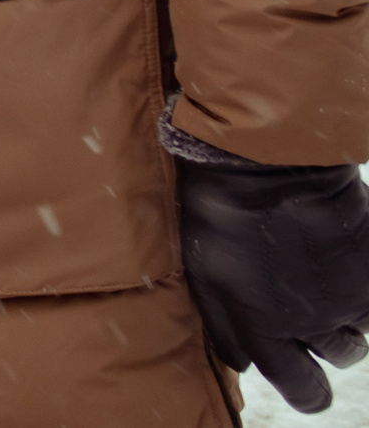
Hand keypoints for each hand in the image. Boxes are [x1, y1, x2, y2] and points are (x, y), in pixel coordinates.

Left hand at [179, 157, 368, 411]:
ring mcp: (349, 298)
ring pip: (361, 326)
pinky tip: (340, 251)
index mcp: (264, 330)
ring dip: (346, 311)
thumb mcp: (202, 274)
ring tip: (320, 270)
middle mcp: (312, 325)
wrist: (262, 163)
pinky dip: (363, 280)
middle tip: (304, 297)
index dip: (309, 391)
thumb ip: (224, 326)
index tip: (308, 381)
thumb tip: (242, 365)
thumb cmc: (220, 213)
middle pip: (338, 355)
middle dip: (325, 337)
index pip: (303, 391)